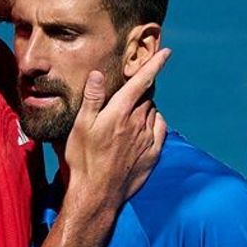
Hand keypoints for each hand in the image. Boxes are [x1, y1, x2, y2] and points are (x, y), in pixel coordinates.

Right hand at [64, 48, 169, 213]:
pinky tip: (145, 127)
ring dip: (145, 107)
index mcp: (120, 113)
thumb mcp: (80, 127)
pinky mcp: (153, 155)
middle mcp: (137, 123)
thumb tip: (97, 74)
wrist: (97, 194)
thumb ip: (92, 99)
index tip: (166, 52)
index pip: (141, 82)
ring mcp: (147, 139)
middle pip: (147, 96)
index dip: (155, 65)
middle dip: (141, 90)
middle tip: (129, 92)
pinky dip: (155, 123)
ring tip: (129, 115)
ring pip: (152, 112)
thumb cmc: (84, 160)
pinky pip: (160, 130)